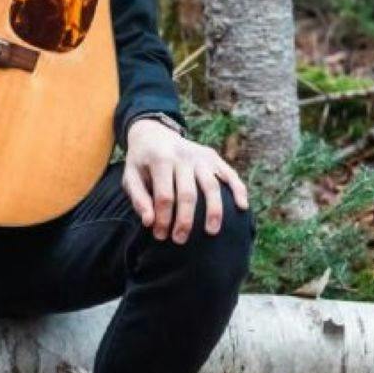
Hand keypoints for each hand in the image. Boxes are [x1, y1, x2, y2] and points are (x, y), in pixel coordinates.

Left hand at [122, 117, 248, 243]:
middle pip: (188, 194)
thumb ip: (138, 198)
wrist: (153, 132)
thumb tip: (149, 222)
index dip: (163, 218)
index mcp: (160, 159)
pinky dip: (238, 190)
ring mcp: (200, 156)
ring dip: (214, 211)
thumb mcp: (130, 175)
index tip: (160, 235)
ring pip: (212, 186)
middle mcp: (183, 156)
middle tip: (180, 240)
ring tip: (212, 232)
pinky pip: (229, 174)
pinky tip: (242, 207)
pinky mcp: (213, 157)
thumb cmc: (141, 161)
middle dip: (185, 220)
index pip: (164, 196)